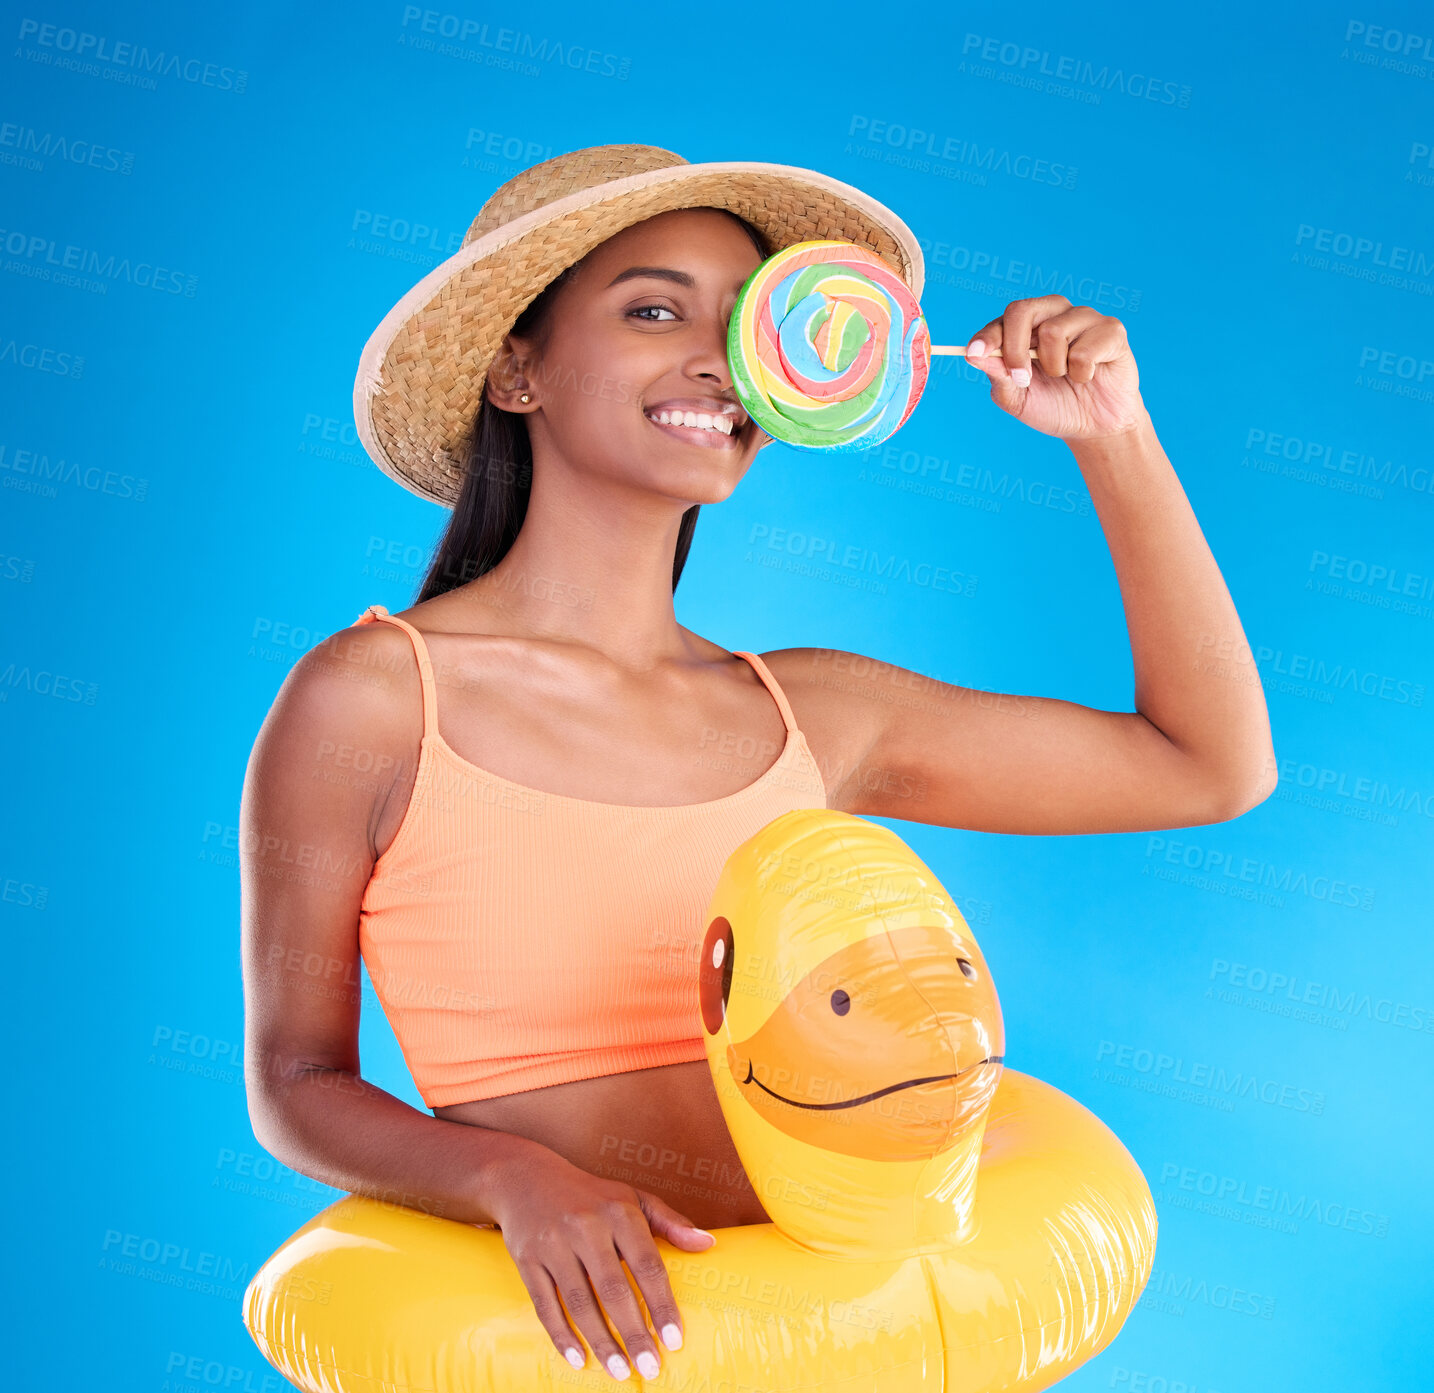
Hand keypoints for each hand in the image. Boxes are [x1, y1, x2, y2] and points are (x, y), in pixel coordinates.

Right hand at [488, 1145, 716, 1380]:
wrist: (525, 1178)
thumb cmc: (590, 1195)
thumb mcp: (631, 1197)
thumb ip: (670, 1221)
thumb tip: (708, 1244)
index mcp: (618, 1210)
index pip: (646, 1264)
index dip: (662, 1304)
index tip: (674, 1340)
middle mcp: (586, 1225)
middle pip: (613, 1290)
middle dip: (633, 1334)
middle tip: (649, 1368)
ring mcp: (553, 1243)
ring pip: (580, 1303)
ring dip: (601, 1342)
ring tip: (620, 1372)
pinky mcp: (527, 1259)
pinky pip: (545, 1305)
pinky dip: (561, 1336)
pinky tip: (578, 1360)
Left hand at [964, 295, 1145, 440]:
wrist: (1094, 427)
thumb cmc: (1054, 406)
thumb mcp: (1018, 398)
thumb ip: (998, 376)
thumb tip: (974, 357)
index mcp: (1029, 326)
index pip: (1004, 319)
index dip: (987, 336)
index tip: (974, 355)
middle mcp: (1055, 314)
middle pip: (1022, 310)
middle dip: (1014, 349)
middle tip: (1022, 379)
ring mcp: (1084, 318)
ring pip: (1053, 331)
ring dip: (1054, 367)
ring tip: (1065, 377)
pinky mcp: (1111, 330)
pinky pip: (1084, 350)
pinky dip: (1081, 373)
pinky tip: (1088, 376)